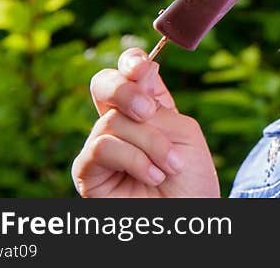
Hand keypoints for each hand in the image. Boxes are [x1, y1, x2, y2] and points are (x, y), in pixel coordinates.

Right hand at [71, 48, 220, 197]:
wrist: (188, 218)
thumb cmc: (191, 180)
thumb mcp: (184, 133)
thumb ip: (159, 106)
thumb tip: (139, 72)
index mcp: (147, 107)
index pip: (129, 72)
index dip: (131, 62)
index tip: (143, 68)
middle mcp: (120, 123)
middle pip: (103, 84)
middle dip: (124, 89)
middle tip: (149, 112)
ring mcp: (102, 146)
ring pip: (112, 121)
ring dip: (149, 144)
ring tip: (168, 168)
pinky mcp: (88, 173)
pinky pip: (101, 148)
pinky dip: (133, 159)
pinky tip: (152, 176)